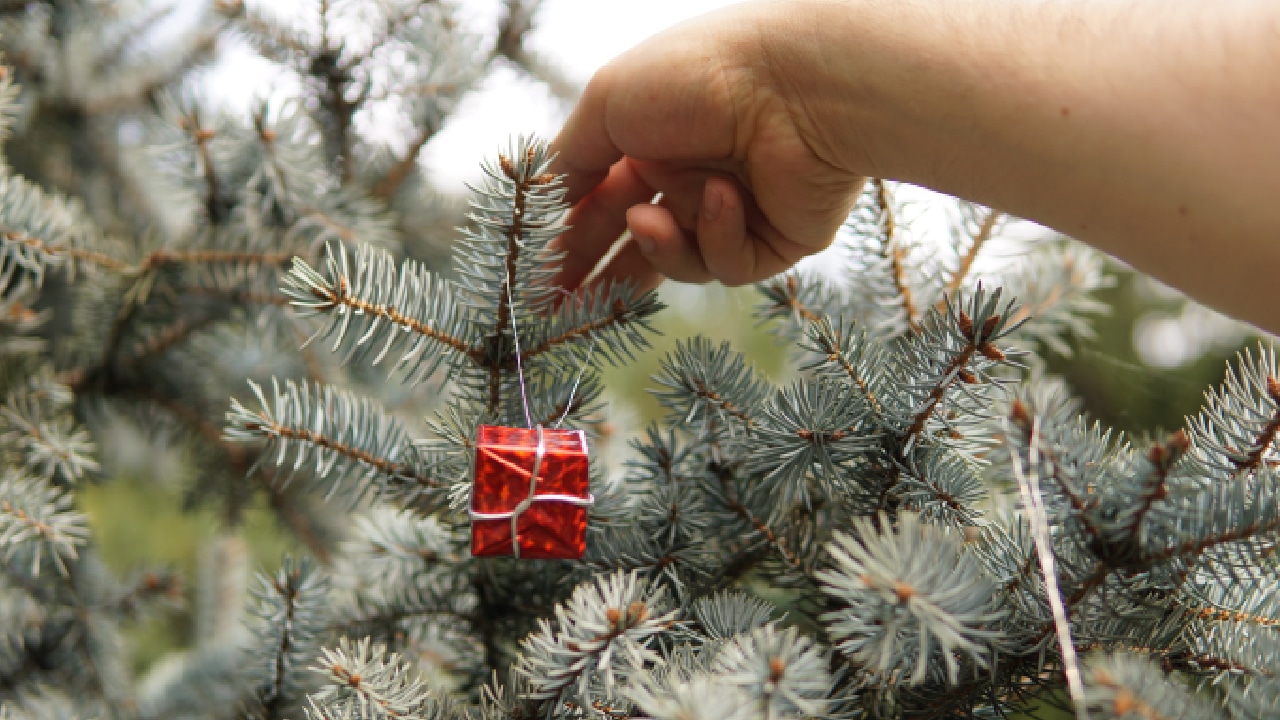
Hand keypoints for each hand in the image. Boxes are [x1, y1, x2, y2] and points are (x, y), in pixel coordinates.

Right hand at [549, 1, 865, 292]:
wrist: (797, 83)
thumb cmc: (699, 75)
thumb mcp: (608, 103)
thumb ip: (570, 157)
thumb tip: (544, 198)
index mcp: (653, 138)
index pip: (601, 201)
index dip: (569, 240)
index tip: (539, 278)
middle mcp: (695, 173)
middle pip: (640, 243)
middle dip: (602, 275)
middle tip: (565, 309)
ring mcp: (738, 210)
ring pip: (682, 261)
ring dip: (663, 244)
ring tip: (653, 218)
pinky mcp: (779, 240)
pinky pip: (730, 264)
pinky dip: (721, 234)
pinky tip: (729, 198)